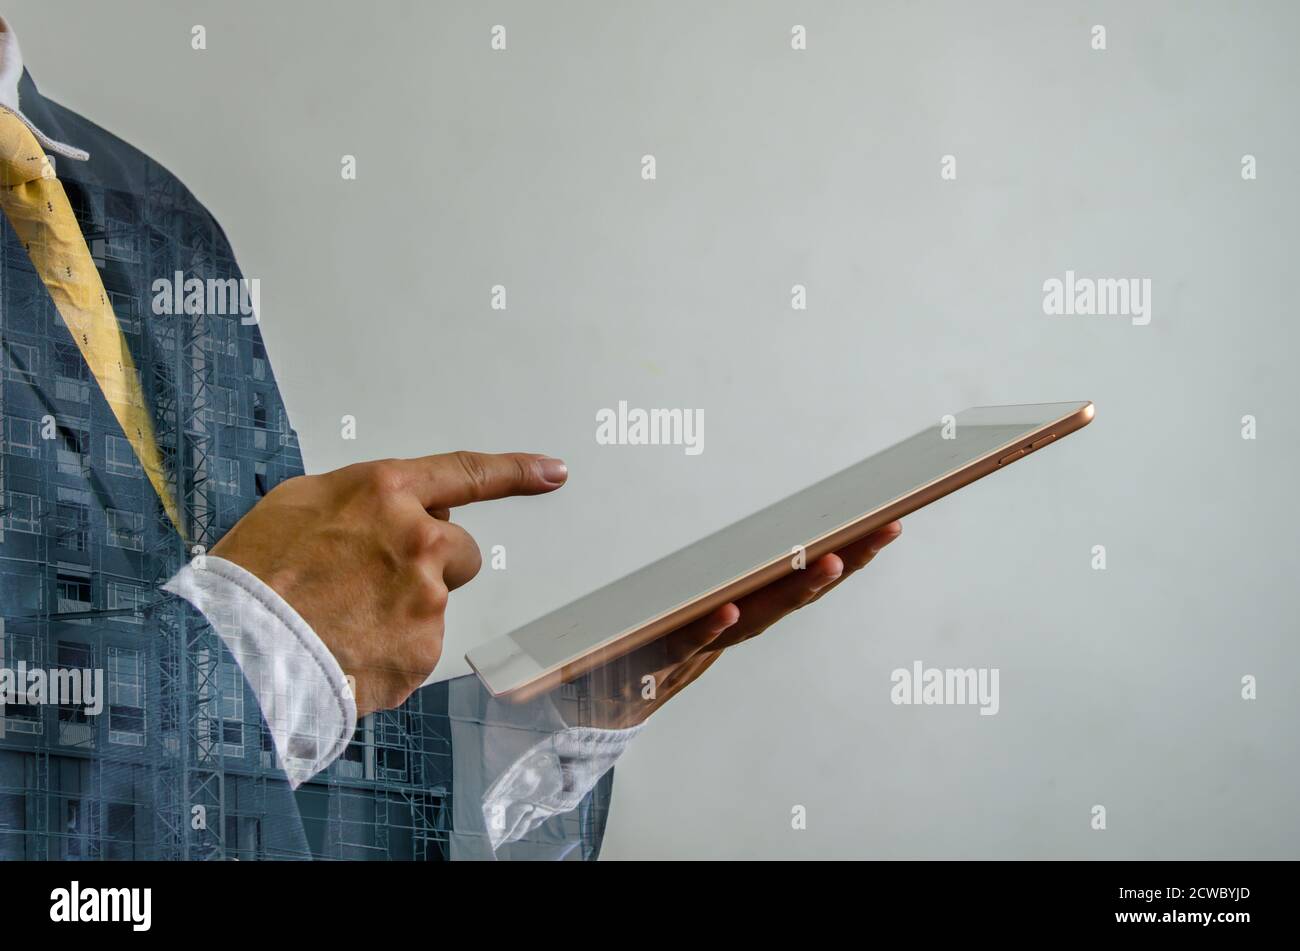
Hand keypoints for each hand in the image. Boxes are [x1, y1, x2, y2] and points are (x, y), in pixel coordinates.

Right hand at [210, 451, 567, 717]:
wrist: (237, 647)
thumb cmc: (254, 576)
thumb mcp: (299, 505)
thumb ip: (360, 505)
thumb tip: (383, 517)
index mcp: (385, 492)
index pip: (466, 473)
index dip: (515, 471)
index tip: (551, 472)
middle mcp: (418, 540)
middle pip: (458, 552)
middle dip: (430, 566)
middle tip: (370, 583)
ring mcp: (425, 599)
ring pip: (433, 605)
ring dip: (402, 612)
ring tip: (342, 620)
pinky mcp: (422, 652)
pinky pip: (415, 649)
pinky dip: (388, 653)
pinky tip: (347, 649)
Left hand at [566, 521, 901, 729]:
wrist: (615, 690)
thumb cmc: (658, 627)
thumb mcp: (691, 583)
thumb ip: (716, 548)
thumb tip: (748, 483)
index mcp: (749, 601)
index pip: (807, 570)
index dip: (851, 548)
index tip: (890, 520)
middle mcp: (740, 621)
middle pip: (799, 590)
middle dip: (844, 561)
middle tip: (881, 530)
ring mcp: (709, 639)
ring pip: (760, 614)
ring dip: (797, 590)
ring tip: (830, 560)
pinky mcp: (664, 653)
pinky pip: (688, 639)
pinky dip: (710, 627)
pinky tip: (729, 610)